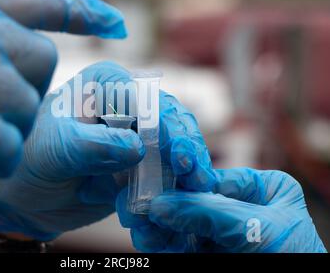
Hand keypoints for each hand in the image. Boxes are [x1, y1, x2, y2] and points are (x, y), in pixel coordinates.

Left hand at [0, 61, 215, 239]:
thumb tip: (137, 147)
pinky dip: (171, 192)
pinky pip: (166, 176)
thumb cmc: (28, 160)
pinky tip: (165, 211)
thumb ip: (90, 145)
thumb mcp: (52, 150)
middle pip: (171, 121)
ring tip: (190, 197)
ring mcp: (137, 135)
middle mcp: (127, 105)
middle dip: (186, 149)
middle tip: (196, 179)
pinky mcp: (141, 165)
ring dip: (184, 175)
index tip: (179, 156)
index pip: (147, 98)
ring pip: (175, 149)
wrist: (25, 195)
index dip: (169, 125)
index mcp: (106, 84)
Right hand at [117, 168, 326, 252]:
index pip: (213, 177)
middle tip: (143, 208)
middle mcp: (237, 206)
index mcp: (261, 188)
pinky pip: (179, 243)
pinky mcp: (206, 251)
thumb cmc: (294, 259)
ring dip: (159, 225)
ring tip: (142, 228)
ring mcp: (220, 232)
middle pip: (192, 199)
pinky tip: (150, 240)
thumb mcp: (256, 228)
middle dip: (167, 205)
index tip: (158, 183)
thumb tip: (162, 204)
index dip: (184, 180)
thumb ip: (209, 211)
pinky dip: (163, 242)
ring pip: (181, 222)